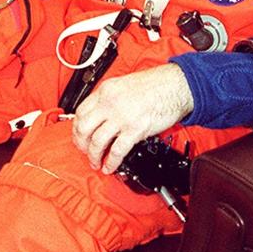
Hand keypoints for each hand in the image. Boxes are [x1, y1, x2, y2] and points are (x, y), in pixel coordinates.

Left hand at [72, 64, 193, 173]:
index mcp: (106, 91)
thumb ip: (110, 99)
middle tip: (84, 151)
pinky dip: (110, 162)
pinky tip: (109, 167)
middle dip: (81, 144)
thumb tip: (101, 114)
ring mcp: (122, 117)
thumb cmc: (155, 84)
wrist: (175, 86)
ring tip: (96, 163)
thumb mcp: (123, 85)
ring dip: (93, 156)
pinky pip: (117, 151)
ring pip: (96, 142)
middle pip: (83, 128)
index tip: (79, 135)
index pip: (80, 112)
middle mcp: (110, 104)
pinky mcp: (135, 130)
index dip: (77, 127)